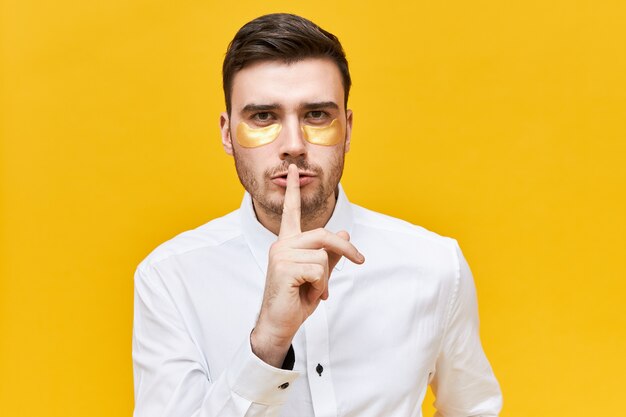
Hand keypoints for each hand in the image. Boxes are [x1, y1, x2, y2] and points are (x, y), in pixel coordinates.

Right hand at [251, 164, 364, 366]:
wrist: (280, 324)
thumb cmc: (295, 300)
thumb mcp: (318, 276)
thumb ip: (330, 255)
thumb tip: (344, 233)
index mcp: (287, 243)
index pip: (291, 212)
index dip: (293, 190)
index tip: (294, 171)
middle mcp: (281, 245)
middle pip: (324, 235)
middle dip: (346, 250)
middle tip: (361, 261)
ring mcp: (280, 255)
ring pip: (323, 256)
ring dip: (325, 279)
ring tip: (312, 291)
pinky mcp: (284, 267)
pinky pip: (319, 269)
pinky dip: (320, 286)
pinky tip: (306, 294)